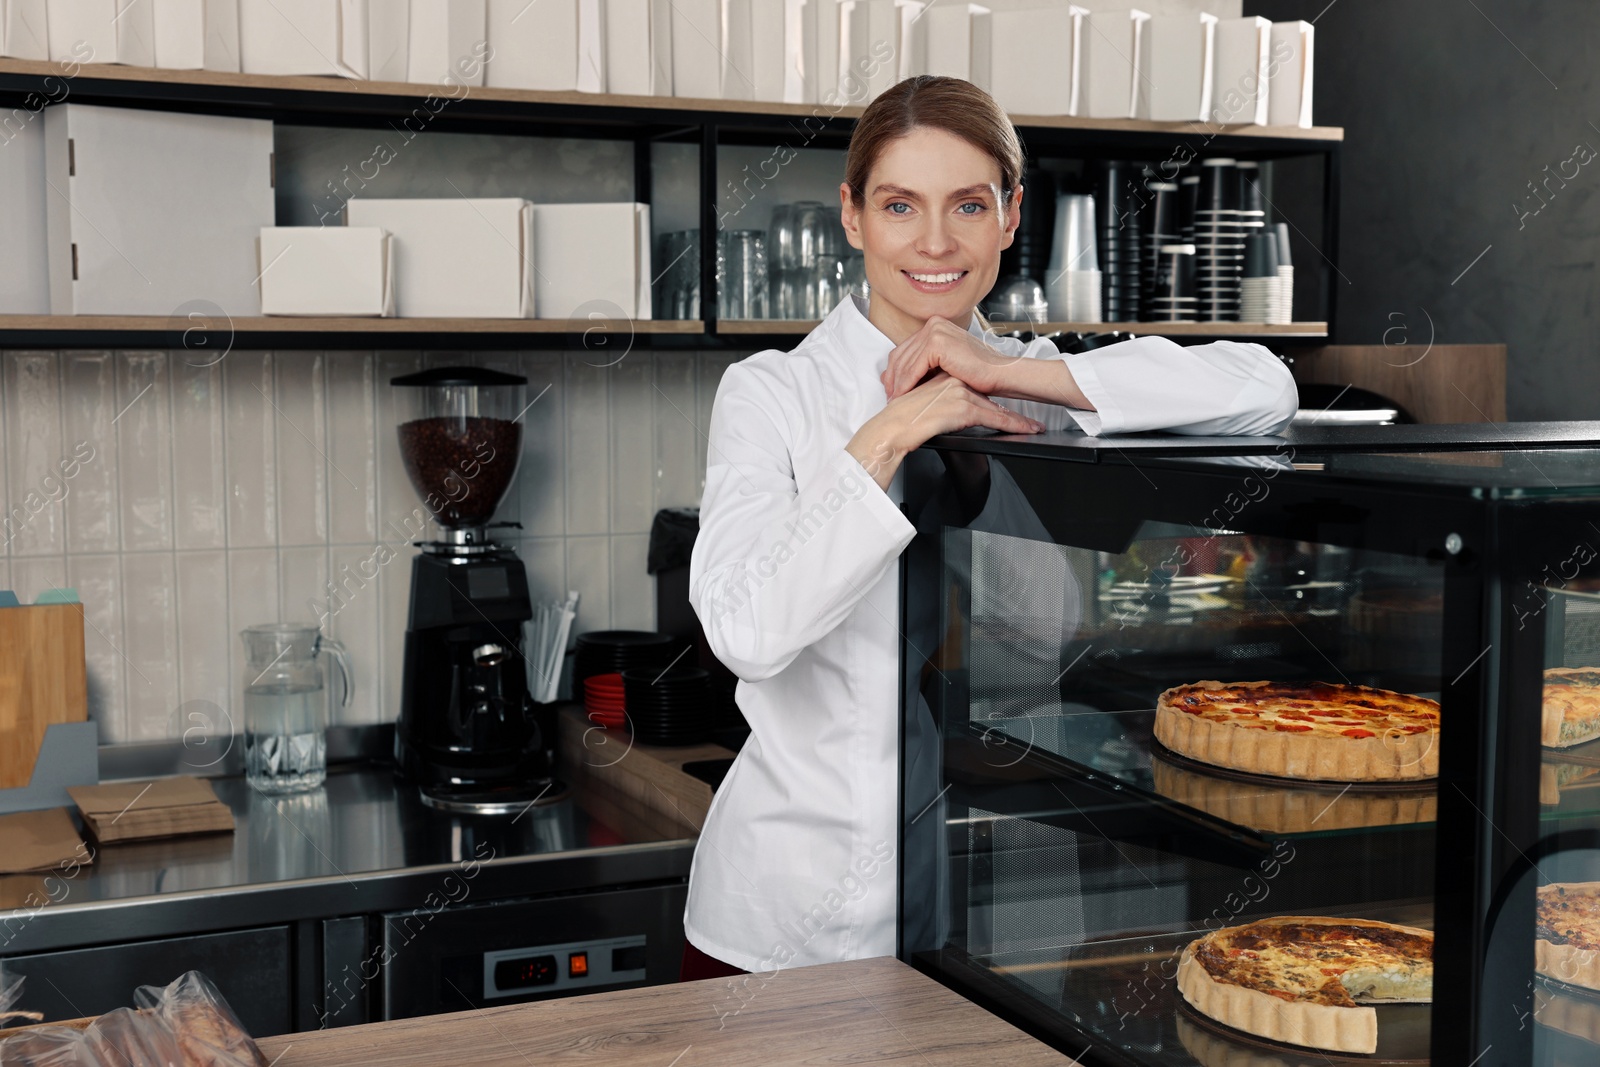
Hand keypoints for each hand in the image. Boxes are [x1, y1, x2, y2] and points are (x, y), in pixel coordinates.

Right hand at [847, 372, 1043, 490]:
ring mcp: (959, 393)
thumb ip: (934, 400)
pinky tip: (1025, 429)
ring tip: (1032, 426)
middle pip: (988, 396)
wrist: (892, 428)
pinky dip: (1012, 425)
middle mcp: (953, 382)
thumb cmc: (899, 422)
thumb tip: (947, 409)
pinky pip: (993, 418)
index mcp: (942, 378)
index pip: (975, 387)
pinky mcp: (962, 407)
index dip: (993, 396)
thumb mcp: (918, 405)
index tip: (1007, 405)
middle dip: (1010, 408)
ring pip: (994, 407)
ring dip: (1016, 420)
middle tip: (1029, 419)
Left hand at [880, 316, 1020, 399]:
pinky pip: (913, 368)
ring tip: (894, 400)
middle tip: (888, 396)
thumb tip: (899, 375)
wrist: (999, 374)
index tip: (890, 387)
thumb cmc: (978, 372)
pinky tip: (903, 397)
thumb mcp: (946, 363)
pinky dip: (906, 384)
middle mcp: (933, 324)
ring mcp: (935, 331)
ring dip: (897, 383)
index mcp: (935, 325)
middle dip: (892, 378)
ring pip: (905, 362)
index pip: (905, 348)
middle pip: (901, 354)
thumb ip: (925, 364)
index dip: (894, 370)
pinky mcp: (937, 343)